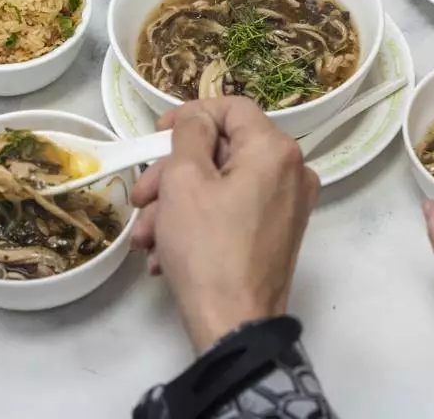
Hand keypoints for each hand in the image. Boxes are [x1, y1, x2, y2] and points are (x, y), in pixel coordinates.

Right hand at [130, 98, 320, 352]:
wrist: (233, 325)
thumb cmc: (207, 248)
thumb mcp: (184, 180)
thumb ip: (188, 135)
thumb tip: (196, 118)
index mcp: (275, 150)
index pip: (231, 108)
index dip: (190, 115)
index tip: (156, 135)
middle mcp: (292, 172)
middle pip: (222, 151)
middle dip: (173, 174)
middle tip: (140, 199)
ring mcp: (288, 205)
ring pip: (221, 185)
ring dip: (176, 205)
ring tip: (145, 238)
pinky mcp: (277, 234)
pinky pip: (233, 212)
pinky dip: (197, 224)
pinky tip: (164, 253)